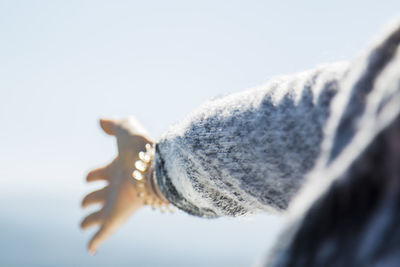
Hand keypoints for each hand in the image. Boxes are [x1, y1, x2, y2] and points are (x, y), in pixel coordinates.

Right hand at [80, 117, 154, 253]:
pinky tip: (91, 250)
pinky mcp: (116, 219)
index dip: (93, 175)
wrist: (153, 168)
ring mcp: (115, 204)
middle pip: (99, 196)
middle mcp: (116, 188)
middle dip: (90, 199)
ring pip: (99, 216)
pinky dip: (95, 242)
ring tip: (84, 224)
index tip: (89, 177)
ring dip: (90, 220)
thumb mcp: (125, 128)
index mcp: (117, 169)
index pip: (101, 174)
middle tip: (84, 203)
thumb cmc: (139, 147)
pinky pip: (103, 235)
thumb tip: (100, 121)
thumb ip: (113, 124)